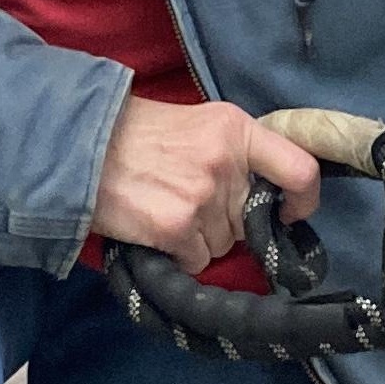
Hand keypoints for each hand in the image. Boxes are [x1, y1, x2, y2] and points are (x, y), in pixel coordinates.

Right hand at [91, 98, 322, 273]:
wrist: (81, 147)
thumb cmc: (139, 135)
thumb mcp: (198, 124)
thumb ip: (237, 151)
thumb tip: (268, 194)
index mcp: (237, 130)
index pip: (300, 169)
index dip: (303, 200)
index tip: (289, 212)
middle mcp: (226, 163)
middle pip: (251, 219)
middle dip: (227, 221)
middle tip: (189, 201)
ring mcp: (203, 197)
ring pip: (223, 243)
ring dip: (199, 238)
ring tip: (165, 208)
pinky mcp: (177, 227)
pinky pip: (197, 259)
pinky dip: (177, 253)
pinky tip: (154, 227)